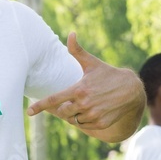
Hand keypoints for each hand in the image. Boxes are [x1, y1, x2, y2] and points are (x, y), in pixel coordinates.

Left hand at [26, 33, 144, 141]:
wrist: (131, 90)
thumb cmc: (108, 74)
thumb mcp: (92, 63)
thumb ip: (77, 50)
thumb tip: (71, 33)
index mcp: (79, 89)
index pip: (54, 100)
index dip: (40, 106)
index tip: (29, 112)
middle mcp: (84, 104)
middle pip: (63, 113)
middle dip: (64, 109)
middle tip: (73, 101)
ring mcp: (93, 115)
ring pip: (74, 120)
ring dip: (75, 114)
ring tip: (86, 104)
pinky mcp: (101, 123)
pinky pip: (85, 126)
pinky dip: (85, 120)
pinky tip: (93, 111)